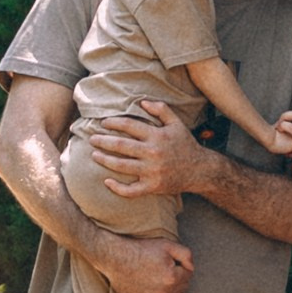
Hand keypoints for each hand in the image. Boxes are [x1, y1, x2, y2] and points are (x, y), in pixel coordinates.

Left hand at [87, 100, 201, 197]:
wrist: (200, 170)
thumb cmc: (185, 144)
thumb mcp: (177, 123)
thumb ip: (161, 109)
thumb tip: (142, 101)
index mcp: (157, 135)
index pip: (129, 126)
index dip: (113, 123)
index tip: (103, 123)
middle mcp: (153, 152)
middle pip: (121, 145)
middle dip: (103, 141)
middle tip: (91, 139)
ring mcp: (152, 171)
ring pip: (121, 166)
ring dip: (105, 160)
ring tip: (94, 155)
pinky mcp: (152, 186)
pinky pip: (131, 190)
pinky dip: (117, 188)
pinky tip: (107, 182)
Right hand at [95, 231, 192, 292]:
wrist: (116, 258)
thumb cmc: (141, 250)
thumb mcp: (167, 244)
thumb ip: (186, 255)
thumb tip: (192, 268)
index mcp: (172, 276)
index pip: (189, 275)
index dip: (184, 267)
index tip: (175, 262)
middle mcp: (164, 291)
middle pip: (183, 288)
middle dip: (181, 280)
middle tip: (171, 270)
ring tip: (173, 287)